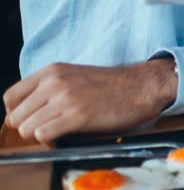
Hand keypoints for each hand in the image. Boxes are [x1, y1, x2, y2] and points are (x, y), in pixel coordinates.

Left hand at [3, 58, 177, 143]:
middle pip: (16, 117)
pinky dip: (50, 142)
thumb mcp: (74, 76)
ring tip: (57, 133)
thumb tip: (27, 111)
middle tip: (47, 128)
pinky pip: (43, 135)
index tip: (30, 118)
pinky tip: (63, 137)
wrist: (141, 87)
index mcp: (52, 71)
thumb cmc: (110, 85)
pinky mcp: (77, 116)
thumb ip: (49, 88)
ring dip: (39, 136)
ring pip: (27, 128)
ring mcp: (66, 98)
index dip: (17, 113)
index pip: (10, 97)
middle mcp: (55, 82)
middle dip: (28, 127)